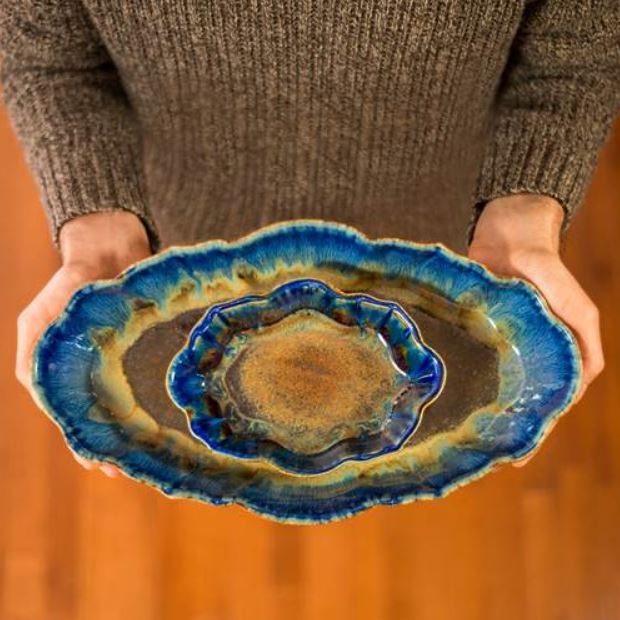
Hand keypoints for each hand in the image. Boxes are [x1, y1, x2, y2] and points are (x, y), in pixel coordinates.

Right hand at [16, 211, 151, 476]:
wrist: (108, 248)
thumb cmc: (70, 284)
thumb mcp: (40, 321)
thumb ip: (33, 357)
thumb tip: (35, 391)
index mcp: (66, 372)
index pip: (73, 417)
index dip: (84, 443)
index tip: (100, 466)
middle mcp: (95, 372)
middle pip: (103, 417)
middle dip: (113, 444)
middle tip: (129, 468)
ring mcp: (124, 362)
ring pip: (130, 403)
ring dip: (135, 428)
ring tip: (147, 452)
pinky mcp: (149, 348)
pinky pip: (155, 378)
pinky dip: (157, 398)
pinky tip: (169, 415)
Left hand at [468, 194, 603, 464]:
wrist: (509, 238)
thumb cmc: (548, 271)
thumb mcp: (575, 307)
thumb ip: (583, 341)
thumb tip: (584, 381)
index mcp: (556, 356)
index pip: (550, 402)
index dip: (537, 429)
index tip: (518, 457)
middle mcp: (528, 355)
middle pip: (519, 400)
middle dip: (508, 428)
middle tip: (488, 456)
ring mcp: (502, 346)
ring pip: (495, 386)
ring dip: (487, 410)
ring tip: (469, 439)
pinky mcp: (478, 333)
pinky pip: (472, 362)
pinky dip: (467, 381)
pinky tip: (451, 399)